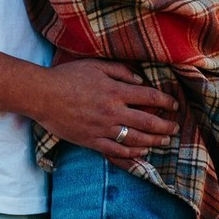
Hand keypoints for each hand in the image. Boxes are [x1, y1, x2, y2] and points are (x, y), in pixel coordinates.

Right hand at [29, 59, 178, 160]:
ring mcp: (103, 129)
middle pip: (148, 121)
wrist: (43, 95)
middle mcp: (113, 112)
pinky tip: (142, 152)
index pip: (149, 97)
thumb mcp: (95, 65)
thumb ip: (120, 71)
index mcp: (115, 91)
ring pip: (136, 139)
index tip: (174, 105)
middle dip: (165, 126)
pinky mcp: (92, 141)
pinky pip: (117, 151)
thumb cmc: (68, 76)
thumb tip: (140, 80)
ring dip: (154, 141)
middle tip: (175, 129)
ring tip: (164, 142)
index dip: (165, 101)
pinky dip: (132, 153)